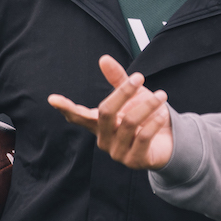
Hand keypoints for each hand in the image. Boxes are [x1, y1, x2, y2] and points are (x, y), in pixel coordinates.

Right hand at [48, 55, 173, 170]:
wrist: (168, 142)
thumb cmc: (145, 117)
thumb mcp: (132, 97)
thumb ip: (118, 80)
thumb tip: (103, 58)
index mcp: (99, 124)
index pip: (78, 116)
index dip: (66, 107)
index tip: (52, 98)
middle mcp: (104, 139)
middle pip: (106, 112)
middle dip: (123, 93)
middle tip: (139, 77)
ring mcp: (117, 152)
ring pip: (128, 123)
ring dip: (147, 106)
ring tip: (162, 95)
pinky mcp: (134, 161)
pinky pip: (142, 138)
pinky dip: (153, 123)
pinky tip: (162, 113)